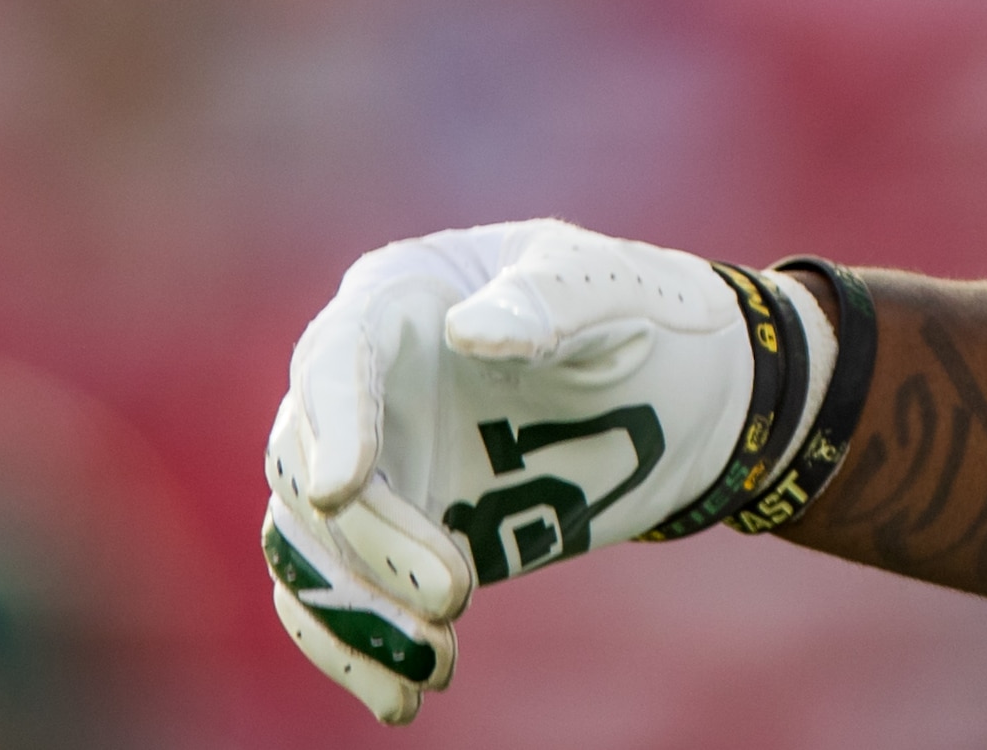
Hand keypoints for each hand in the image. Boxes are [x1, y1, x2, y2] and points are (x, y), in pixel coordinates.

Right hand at [258, 221, 775, 724]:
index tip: (342, 491)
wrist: (681, 391)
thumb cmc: (639, 311)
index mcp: (400, 298)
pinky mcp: (400, 535)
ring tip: (433, 663)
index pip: (335, 356)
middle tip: (454, 592)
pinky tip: (403, 697)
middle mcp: (364, 384)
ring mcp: (377, 463)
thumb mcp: (609, 288)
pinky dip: (356, 649)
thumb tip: (471, 333)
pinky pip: (340, 595)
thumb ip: (548, 300)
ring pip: (307, 546)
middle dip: (365, 539)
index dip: (333, 422)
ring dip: (353, 613)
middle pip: (305, 465)